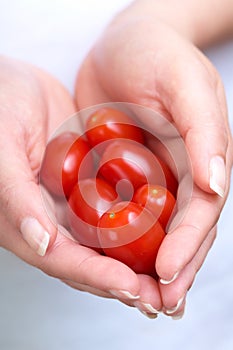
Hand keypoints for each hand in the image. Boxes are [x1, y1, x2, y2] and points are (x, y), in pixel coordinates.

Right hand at [0, 57, 156, 314]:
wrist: (12, 82)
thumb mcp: (3, 149)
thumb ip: (16, 199)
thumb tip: (42, 244)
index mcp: (22, 220)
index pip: (61, 258)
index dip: (96, 275)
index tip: (131, 287)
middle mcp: (46, 219)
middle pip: (86, 259)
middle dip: (121, 281)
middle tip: (159, 297)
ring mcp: (66, 204)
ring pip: (103, 242)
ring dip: (133, 262)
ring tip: (166, 277)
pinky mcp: (83, 186)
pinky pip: (112, 211)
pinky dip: (135, 227)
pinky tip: (161, 234)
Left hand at [75, 7, 232, 317]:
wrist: (122, 44)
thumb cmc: (156, 53)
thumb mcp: (185, 82)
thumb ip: (206, 132)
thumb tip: (220, 184)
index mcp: (202, 156)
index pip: (201, 210)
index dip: (189, 244)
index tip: (168, 273)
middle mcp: (181, 173)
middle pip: (182, 230)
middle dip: (175, 269)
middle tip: (159, 304)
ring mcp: (152, 177)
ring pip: (155, 230)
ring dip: (150, 266)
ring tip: (141, 300)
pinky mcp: (123, 174)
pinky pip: (123, 212)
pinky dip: (121, 242)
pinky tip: (113, 265)